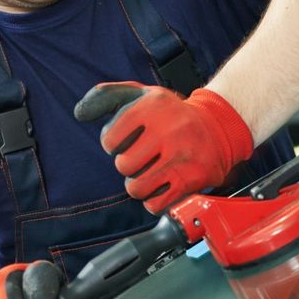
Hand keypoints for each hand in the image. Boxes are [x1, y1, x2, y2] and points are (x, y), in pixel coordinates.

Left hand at [74, 82, 253, 212]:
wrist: (219, 125)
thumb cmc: (171, 112)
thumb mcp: (140, 94)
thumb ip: (105, 97)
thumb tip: (79, 113)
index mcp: (153, 107)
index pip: (110, 139)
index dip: (112, 143)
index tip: (126, 139)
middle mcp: (169, 131)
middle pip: (123, 166)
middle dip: (127, 164)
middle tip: (140, 157)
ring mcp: (183, 157)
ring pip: (137, 188)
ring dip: (138, 184)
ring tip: (149, 171)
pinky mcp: (193, 180)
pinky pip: (156, 204)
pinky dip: (154, 199)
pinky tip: (163, 183)